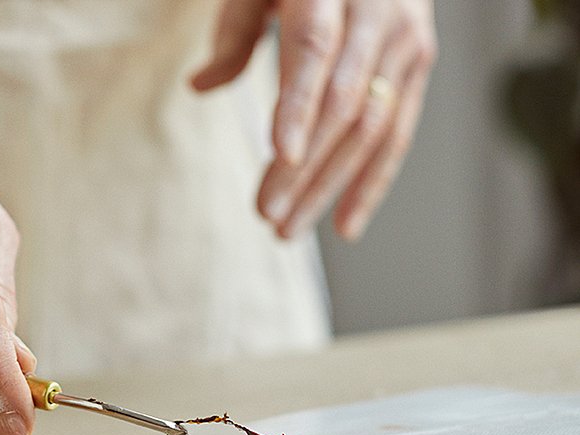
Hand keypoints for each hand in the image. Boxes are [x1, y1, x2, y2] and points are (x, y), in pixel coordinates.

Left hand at [192, 0, 436, 239]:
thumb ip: (234, 33)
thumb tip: (199, 87)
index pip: (315, 51)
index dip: (300, 105)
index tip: (280, 156)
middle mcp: (377, 12)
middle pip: (343, 104)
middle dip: (305, 167)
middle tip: (267, 214)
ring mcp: (405, 39)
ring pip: (372, 128)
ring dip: (330, 186)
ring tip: (289, 229)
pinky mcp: (420, 61)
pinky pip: (399, 132)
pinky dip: (371, 182)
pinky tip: (344, 222)